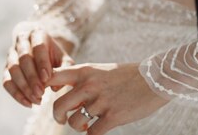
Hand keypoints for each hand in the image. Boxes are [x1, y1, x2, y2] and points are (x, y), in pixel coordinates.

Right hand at [2, 22, 74, 107]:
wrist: (40, 48)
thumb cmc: (54, 55)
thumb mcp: (63, 57)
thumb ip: (65, 69)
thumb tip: (55, 88)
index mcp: (37, 34)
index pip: (38, 47)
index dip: (41, 63)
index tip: (47, 78)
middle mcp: (21, 41)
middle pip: (23, 58)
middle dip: (32, 78)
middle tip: (41, 94)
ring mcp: (11, 53)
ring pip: (12, 69)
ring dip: (24, 87)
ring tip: (37, 101)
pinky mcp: (6, 67)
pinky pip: (6, 80)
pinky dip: (15, 93)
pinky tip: (27, 103)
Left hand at [48, 63, 168, 134]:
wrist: (154, 78)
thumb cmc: (124, 75)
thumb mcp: (98, 70)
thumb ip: (80, 79)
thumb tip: (58, 91)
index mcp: (83, 71)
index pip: (52, 77)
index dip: (43, 88)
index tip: (45, 96)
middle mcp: (88, 86)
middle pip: (57, 106)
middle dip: (57, 116)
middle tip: (62, 118)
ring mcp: (100, 102)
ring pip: (74, 122)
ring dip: (77, 126)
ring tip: (84, 123)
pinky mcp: (113, 117)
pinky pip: (92, 133)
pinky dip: (92, 133)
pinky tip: (97, 128)